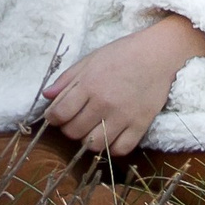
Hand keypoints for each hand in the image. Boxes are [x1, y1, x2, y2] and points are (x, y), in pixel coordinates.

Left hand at [42, 15, 204, 158]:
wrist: (158, 55)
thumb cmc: (122, 54)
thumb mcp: (90, 60)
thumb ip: (67, 79)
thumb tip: (47, 96)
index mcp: (89, 84)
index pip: (59, 113)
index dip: (53, 118)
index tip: (56, 116)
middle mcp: (104, 103)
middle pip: (74, 132)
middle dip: (69, 129)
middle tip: (74, 121)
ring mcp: (123, 116)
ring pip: (94, 145)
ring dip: (87, 140)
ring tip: (91, 130)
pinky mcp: (141, 125)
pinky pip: (120, 149)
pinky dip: (112, 147)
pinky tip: (110, 136)